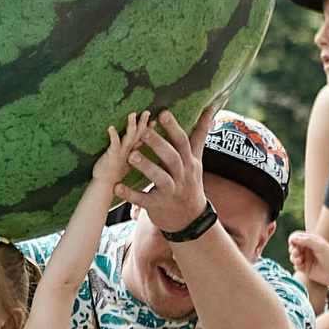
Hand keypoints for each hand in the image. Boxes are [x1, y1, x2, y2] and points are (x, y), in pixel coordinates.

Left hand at [89, 112, 149, 190]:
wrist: (104, 187)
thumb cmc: (111, 174)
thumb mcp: (123, 163)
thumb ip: (129, 153)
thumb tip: (131, 146)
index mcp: (134, 154)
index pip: (145, 140)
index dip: (149, 130)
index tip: (155, 120)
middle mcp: (131, 153)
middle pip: (141, 136)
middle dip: (144, 124)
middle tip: (148, 112)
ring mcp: (122, 154)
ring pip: (130, 137)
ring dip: (132, 125)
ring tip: (132, 114)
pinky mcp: (113, 157)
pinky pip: (114, 144)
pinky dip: (113, 135)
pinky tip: (111, 127)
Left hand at [123, 110, 211, 237]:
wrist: (191, 219)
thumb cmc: (190, 183)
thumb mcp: (197, 160)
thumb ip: (200, 135)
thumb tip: (211, 109)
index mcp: (189, 162)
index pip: (183, 142)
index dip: (174, 128)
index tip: (163, 113)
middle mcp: (181, 175)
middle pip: (172, 158)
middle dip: (159, 144)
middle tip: (144, 131)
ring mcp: (170, 191)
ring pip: (160, 178)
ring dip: (146, 166)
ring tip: (131, 155)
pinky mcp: (158, 206)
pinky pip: (144, 200)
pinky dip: (131, 195)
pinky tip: (117, 187)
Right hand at [287, 230, 328, 283]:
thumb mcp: (321, 246)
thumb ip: (307, 241)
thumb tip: (293, 238)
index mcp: (312, 242)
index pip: (299, 237)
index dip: (293, 239)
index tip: (292, 242)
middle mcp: (308, 250)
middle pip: (294, 247)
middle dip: (293, 249)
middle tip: (296, 253)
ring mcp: (306, 259)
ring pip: (293, 256)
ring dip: (293, 257)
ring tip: (298, 260)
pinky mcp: (305, 269)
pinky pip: (296, 266)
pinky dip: (296, 265)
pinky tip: (300, 266)